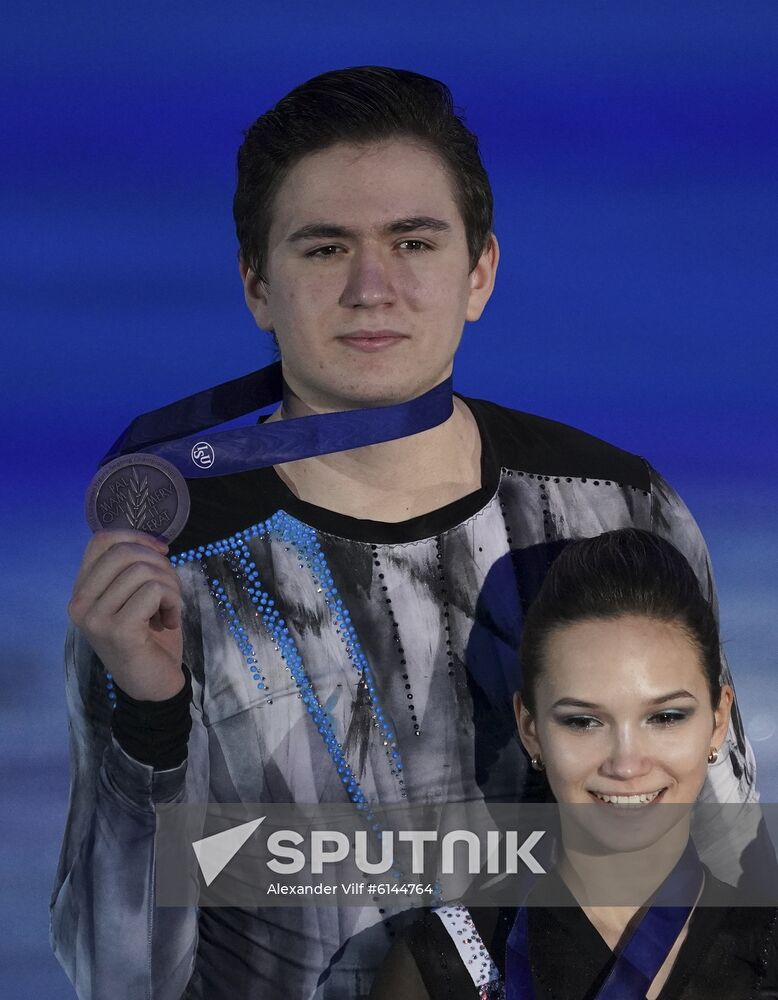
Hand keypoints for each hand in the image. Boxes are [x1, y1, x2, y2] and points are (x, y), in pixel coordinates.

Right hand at [68, 530, 184, 700]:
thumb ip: (133, 570)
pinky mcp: (118, 630)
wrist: (152, 685)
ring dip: (170, 586)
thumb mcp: (135, 597)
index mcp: (82, 590)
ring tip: (169, 609)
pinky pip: (153, 591)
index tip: (162, 554)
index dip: (138, 538)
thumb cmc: (148, 638)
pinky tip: (169, 621)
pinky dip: (172, 601)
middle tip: (169, 590)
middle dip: (159, 564)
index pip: (101, 540)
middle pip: (123, 552)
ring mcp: (95, 618)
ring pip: (142, 571)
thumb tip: (155, 545)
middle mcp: (79, 603)